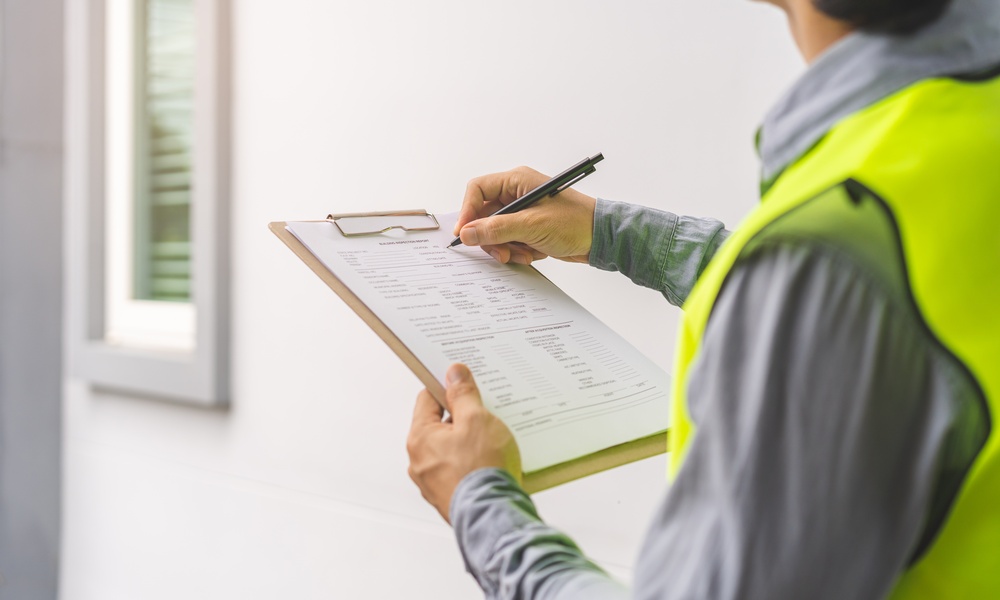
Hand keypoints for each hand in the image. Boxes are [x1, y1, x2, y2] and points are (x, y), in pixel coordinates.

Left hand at [407, 364, 521, 521]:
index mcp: (420, 437)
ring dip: (468, 443)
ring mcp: (431, 482)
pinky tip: (490, 464)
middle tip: (484, 415)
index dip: (447, 388)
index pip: (427, 399)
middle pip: (438, 426)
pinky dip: (471, 465)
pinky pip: (457, 471)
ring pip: (449, 450)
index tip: (463, 385)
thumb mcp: (477, 419)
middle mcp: (419, 461)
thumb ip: (463, 394)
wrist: (493, 515)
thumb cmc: (482, 468)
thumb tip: (453, 373)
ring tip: (491, 442)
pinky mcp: (447, 497)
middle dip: (461, 417)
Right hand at [455, 166, 597, 264]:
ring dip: (506, 247)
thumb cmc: (575, 222)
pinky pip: (509, 241)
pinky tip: (534, 253)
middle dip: (491, 237)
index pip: (478, 190)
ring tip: (524, 253)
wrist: (600, 238)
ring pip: (495, 232)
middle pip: (484, 215)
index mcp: (517, 181)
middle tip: (501, 252)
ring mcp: (522, 212)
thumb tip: (467, 233)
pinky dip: (518, 251)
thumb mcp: (532, 226)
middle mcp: (517, 194)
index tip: (463, 234)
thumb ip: (496, 229)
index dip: (467, 211)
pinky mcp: (528, 228)